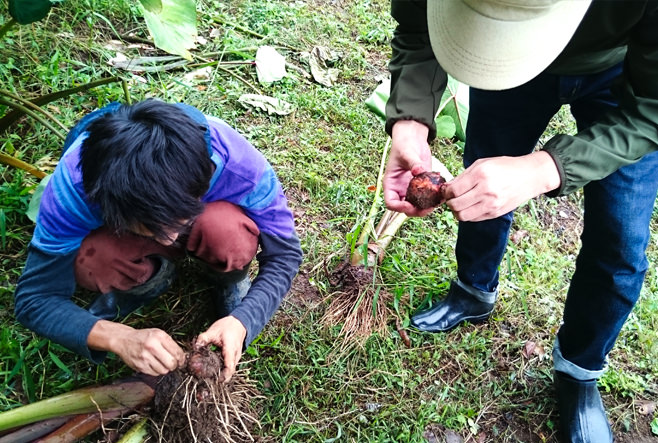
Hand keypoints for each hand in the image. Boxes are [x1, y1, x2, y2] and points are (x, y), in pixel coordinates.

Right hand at [88, 320, 185, 375]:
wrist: (124, 340)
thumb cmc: (144, 337)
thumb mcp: (158, 334)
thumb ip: (169, 343)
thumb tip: (182, 357)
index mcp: (159, 336)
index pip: (177, 352)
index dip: (182, 359)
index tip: (182, 361)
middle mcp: (152, 346)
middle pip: (171, 363)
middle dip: (174, 366)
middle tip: (173, 364)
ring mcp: (145, 357)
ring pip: (163, 370)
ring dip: (165, 369)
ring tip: (161, 363)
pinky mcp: (140, 366)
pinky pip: (154, 374)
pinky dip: (156, 371)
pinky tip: (153, 364)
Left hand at [195, 316, 246, 381]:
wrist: (239, 323)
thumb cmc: (228, 326)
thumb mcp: (213, 330)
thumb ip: (203, 339)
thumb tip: (194, 347)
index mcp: (231, 349)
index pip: (229, 367)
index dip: (223, 376)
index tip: (214, 381)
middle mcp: (235, 356)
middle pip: (230, 372)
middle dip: (220, 379)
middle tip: (207, 382)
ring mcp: (236, 358)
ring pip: (230, 371)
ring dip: (221, 376)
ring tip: (208, 379)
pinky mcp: (234, 358)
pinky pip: (229, 367)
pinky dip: (222, 371)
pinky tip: (212, 372)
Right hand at [383, 120, 434, 216]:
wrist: (413, 138)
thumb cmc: (404, 144)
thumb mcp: (407, 153)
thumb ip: (413, 163)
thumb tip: (419, 170)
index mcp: (391, 184)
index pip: (391, 203)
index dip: (400, 207)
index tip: (410, 205)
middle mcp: (400, 189)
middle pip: (405, 208)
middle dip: (416, 211)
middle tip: (428, 208)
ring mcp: (411, 189)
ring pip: (417, 206)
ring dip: (426, 207)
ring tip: (437, 203)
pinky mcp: (422, 186)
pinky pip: (427, 197)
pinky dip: (434, 199)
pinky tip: (442, 196)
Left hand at [442, 151, 560, 220]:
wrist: (530, 176)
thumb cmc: (505, 167)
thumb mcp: (482, 163)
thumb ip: (463, 176)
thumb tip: (447, 187)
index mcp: (481, 174)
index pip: (454, 190)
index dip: (446, 192)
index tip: (447, 190)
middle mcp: (486, 190)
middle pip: (456, 205)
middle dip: (449, 202)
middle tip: (451, 198)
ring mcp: (491, 204)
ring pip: (462, 216)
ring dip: (457, 211)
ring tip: (460, 204)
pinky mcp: (495, 213)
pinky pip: (473, 219)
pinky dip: (468, 214)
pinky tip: (471, 206)